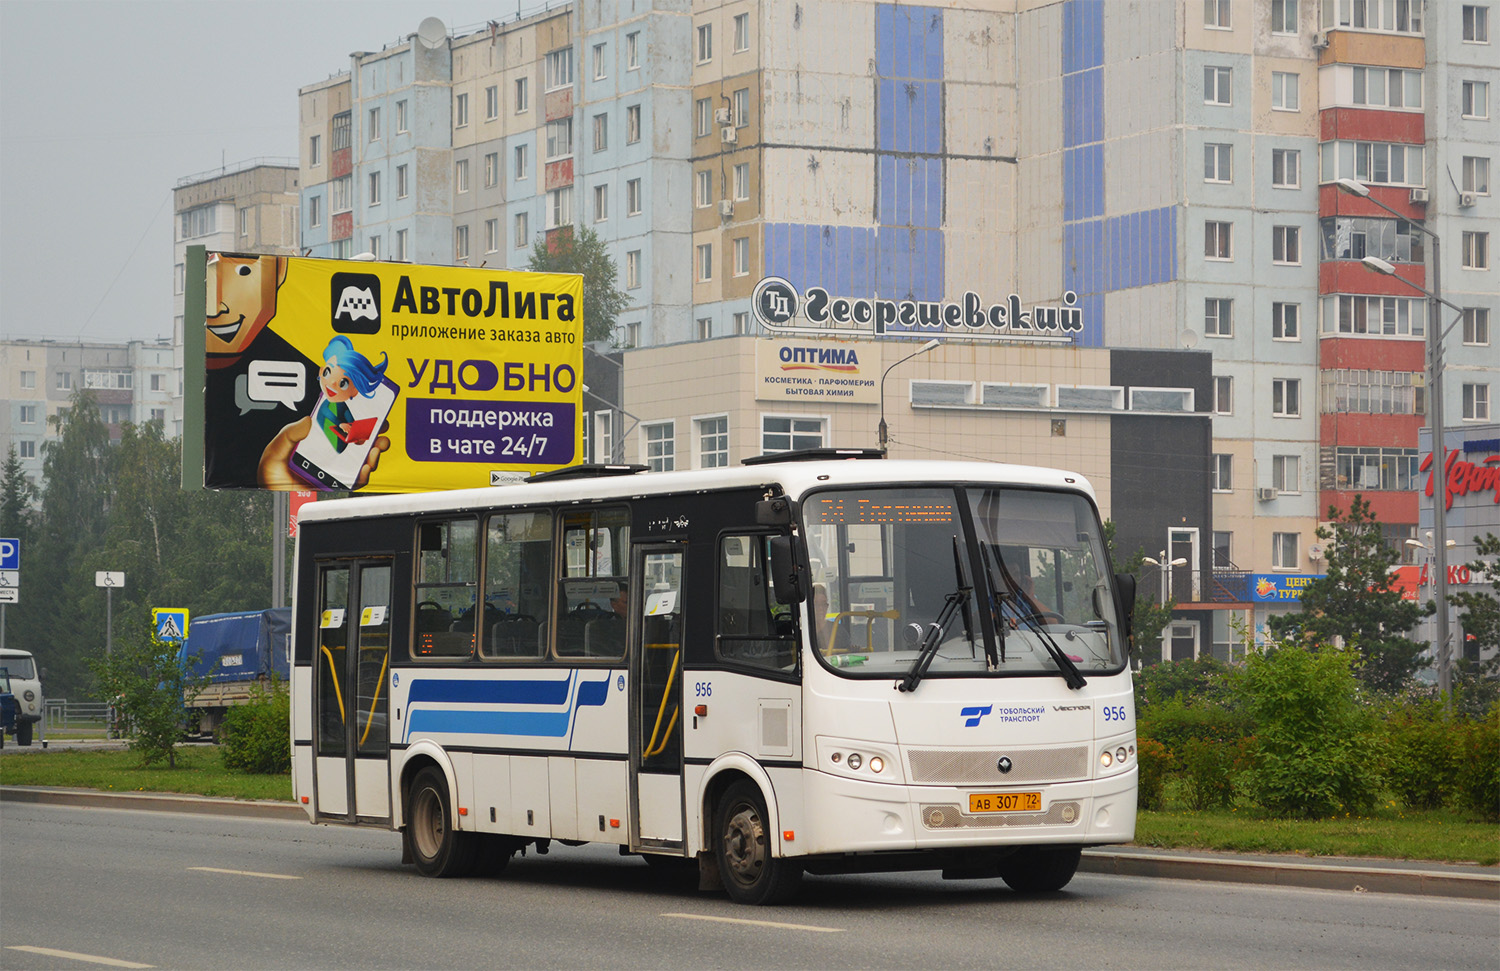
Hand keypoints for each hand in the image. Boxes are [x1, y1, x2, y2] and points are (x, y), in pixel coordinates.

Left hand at [258, 417, 390, 490]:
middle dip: (372, 432)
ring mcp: (336, 471)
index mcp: (315, 443)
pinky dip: (365, 473)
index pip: (337, 426)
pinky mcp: (339, 487)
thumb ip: (288, 435)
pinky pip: (357, 480)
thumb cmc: (271, 479)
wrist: (272, 503)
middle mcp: (329, 456)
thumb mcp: (274, 451)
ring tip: (374, 447)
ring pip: (362, 459)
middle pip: (356, 442)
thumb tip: (306, 420)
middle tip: (379, 426)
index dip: (352, 416)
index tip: (363, 408)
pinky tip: (365, 467)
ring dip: (373, 451)